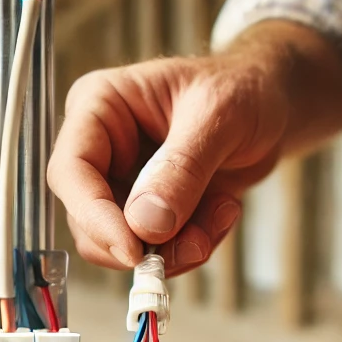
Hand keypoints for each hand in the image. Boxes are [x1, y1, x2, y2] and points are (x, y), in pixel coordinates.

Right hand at [47, 22, 341, 276]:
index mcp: (99, 107)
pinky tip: (223, 211)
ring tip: (222, 213)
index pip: (71, 172)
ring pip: (122, 247)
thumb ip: (182, 168)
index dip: (95, 216)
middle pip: (88, 221)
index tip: (134, 249)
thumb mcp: (218, 115)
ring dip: (176, 248)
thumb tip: (146, 224)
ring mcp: (121, 186)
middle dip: (144, 243)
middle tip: (197, 241)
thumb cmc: (242, 88)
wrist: (270, 106)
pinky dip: (192, 246)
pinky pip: (156, 253)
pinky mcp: (146, 215)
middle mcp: (101, 150)